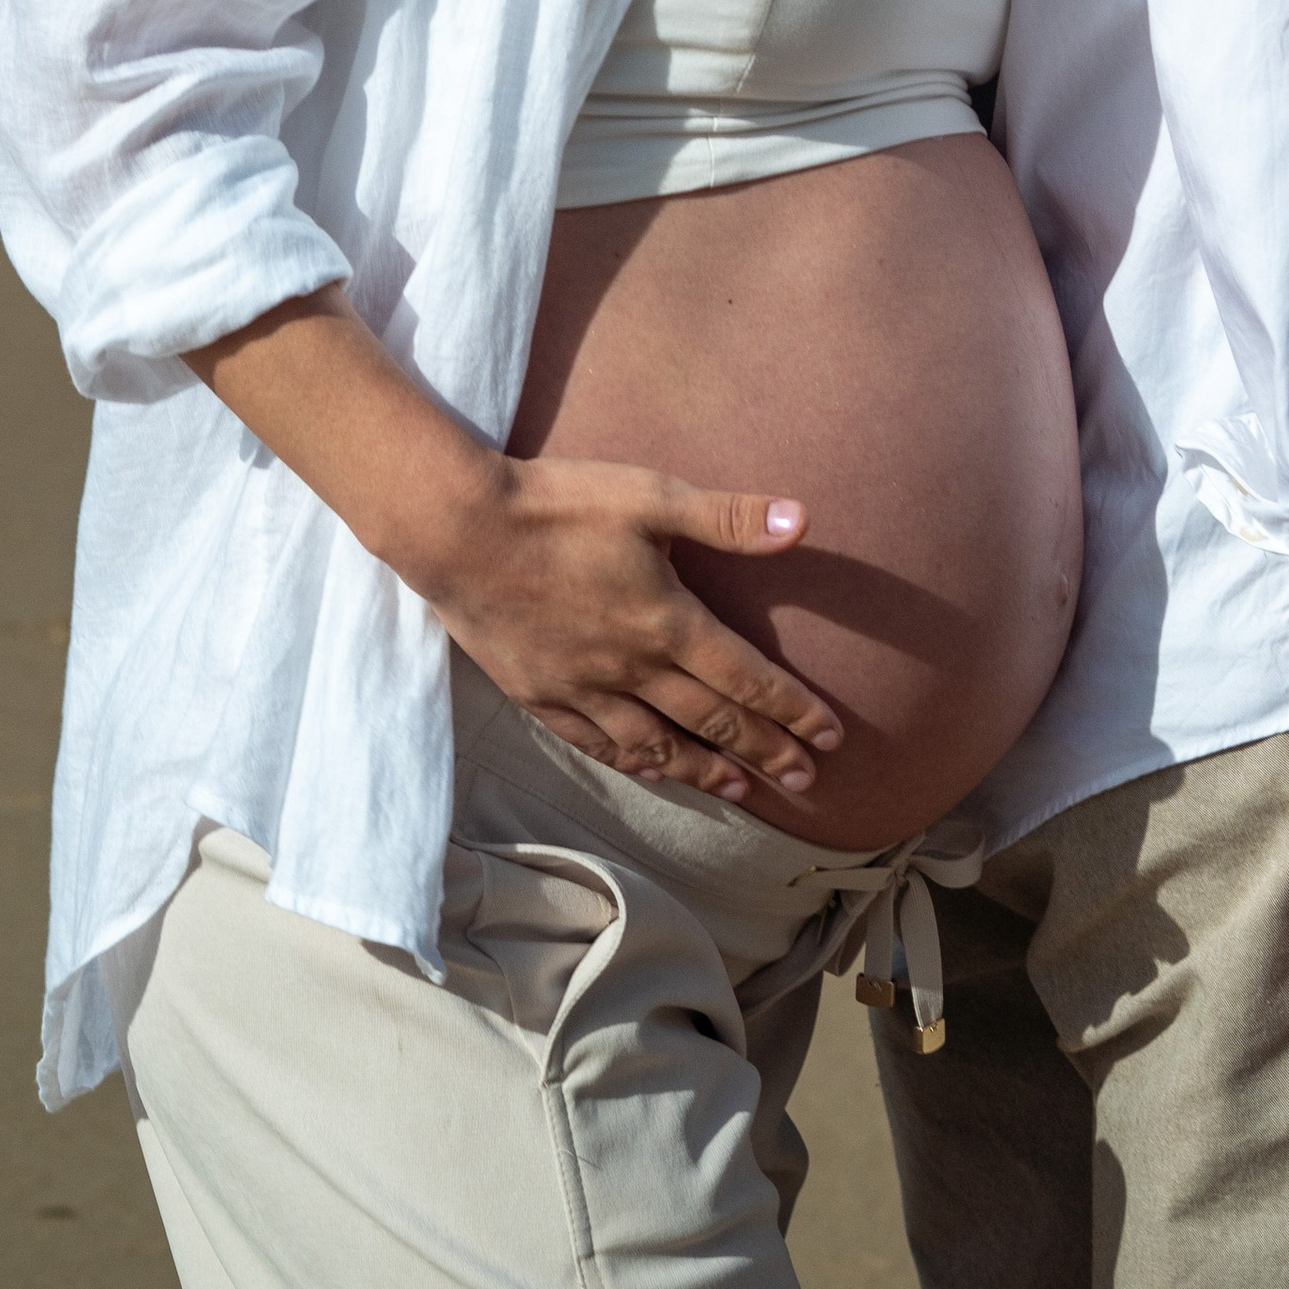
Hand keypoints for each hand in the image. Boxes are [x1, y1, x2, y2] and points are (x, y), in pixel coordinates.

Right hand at [427, 453, 844, 809]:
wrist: (459, 530)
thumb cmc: (559, 505)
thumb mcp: (651, 496)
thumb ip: (728, 517)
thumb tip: (804, 521)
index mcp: (668, 621)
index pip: (747, 679)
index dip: (793, 711)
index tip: (829, 738)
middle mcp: (632, 667)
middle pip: (713, 722)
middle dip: (766, 752)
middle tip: (806, 781)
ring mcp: (584, 689)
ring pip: (658, 745)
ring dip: (706, 771)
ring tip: (743, 792)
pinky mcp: (541, 695)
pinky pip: (598, 744)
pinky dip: (636, 763)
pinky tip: (655, 771)